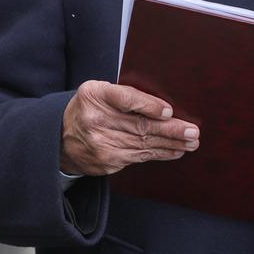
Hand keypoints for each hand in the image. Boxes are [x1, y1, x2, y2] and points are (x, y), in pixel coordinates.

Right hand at [59, 80, 199, 175]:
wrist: (61, 137)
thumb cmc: (90, 108)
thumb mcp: (100, 91)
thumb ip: (126, 94)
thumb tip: (164, 107)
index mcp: (95, 95)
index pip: (124, 99)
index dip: (148, 106)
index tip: (168, 112)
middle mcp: (95, 120)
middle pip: (139, 126)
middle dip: (170, 130)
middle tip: (192, 132)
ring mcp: (99, 144)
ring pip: (143, 144)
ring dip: (171, 144)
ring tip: (191, 142)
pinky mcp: (106, 161)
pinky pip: (138, 157)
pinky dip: (159, 154)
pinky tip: (174, 151)